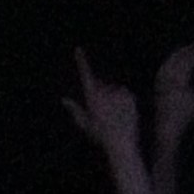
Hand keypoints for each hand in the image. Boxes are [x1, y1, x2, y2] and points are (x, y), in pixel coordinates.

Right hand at [66, 47, 140, 163]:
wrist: (122, 144)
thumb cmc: (101, 138)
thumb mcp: (85, 125)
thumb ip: (75, 110)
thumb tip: (64, 99)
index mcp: (92, 99)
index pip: (86, 76)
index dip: (81, 62)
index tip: (78, 49)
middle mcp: (105, 93)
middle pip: (101, 86)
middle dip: (101, 94)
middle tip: (104, 115)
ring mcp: (118, 94)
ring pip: (114, 90)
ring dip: (113, 98)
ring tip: (115, 116)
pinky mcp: (130, 96)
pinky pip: (124, 93)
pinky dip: (124, 100)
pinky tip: (123, 113)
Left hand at [150, 38, 193, 152]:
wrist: (167, 125)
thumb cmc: (186, 114)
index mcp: (179, 79)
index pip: (192, 56)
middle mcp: (168, 76)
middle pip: (182, 54)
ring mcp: (161, 77)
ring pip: (173, 56)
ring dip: (185, 50)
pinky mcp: (158, 80)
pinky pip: (167, 62)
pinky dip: (176, 56)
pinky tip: (182, 56)